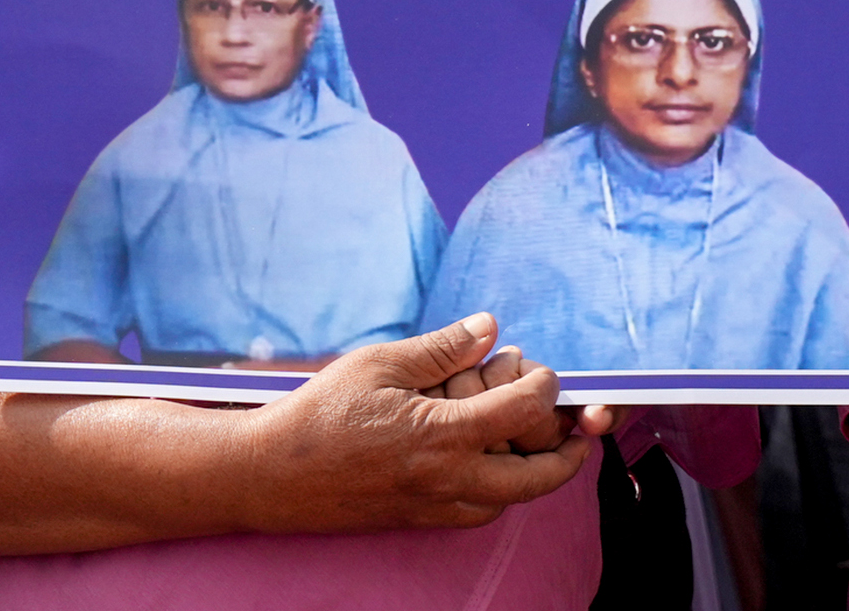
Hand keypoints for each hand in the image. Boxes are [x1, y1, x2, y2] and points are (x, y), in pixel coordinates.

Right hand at [241, 313, 593, 534]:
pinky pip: (475, 514)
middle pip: (534, 477)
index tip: (541, 371)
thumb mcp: (379, 363)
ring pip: (507, 502)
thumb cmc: (321, 412)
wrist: (273, 474)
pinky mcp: (417, 520)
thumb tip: (488, 328)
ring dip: (531, 477)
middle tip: (576, 433)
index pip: (521, 411)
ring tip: (533, 447)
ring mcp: (434, 506)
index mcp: (442, 434)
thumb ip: (440, 348)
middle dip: (564, 454)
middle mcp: (447, 478)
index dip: (543, 387)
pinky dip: (495, 495)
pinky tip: (487, 469)